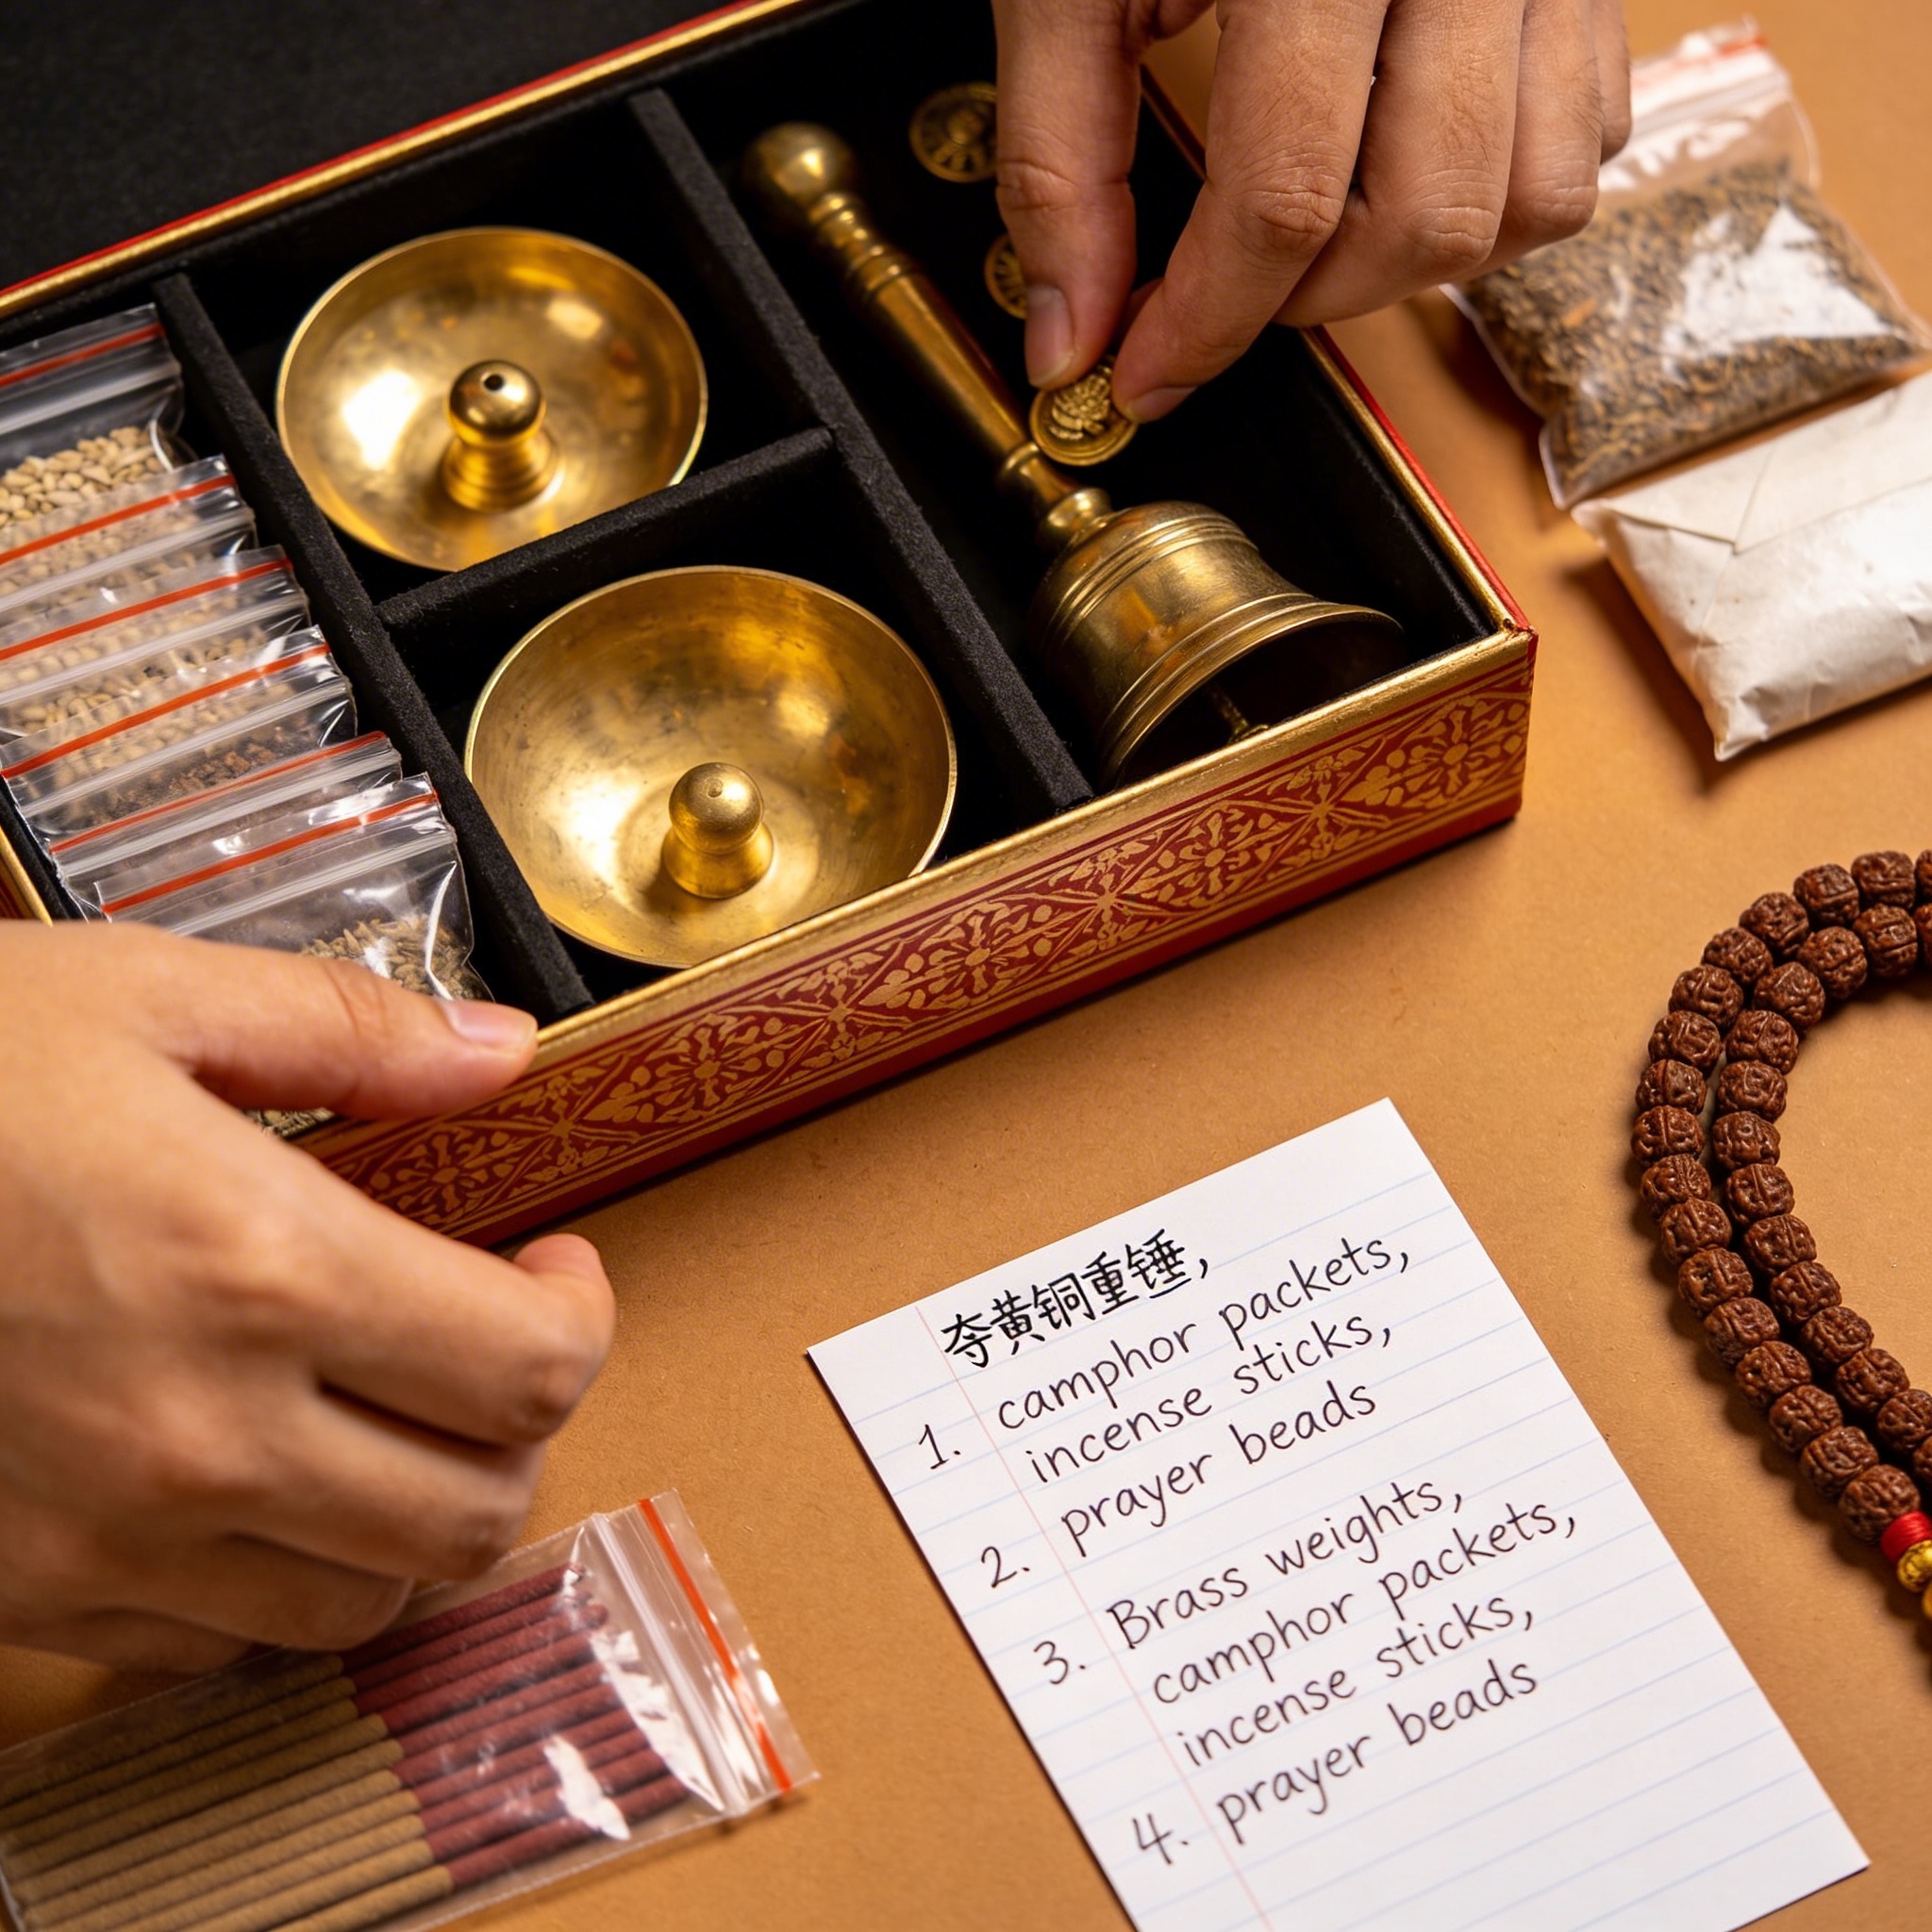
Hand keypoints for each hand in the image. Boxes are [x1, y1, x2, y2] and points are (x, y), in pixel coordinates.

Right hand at [0, 925, 614, 1671]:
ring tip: (390, 1416)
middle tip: (489, 1345)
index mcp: (257, 1269)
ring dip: (412, 1513)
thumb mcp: (140, 1000)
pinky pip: (218, 1648)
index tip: (555, 1271)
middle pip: (475, 1511)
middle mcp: (199, 1434)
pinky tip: (261, 1480)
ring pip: (363, 1603)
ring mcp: (105, 1540)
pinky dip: (281, 1579)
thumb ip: (349, 1031)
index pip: (530, 1369)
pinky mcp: (25, 1596)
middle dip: (517, 1427)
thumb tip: (499, 1052)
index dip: (581, 1320)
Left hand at [992, 0, 1632, 417]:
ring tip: (1316, 235)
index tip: (1147, 370)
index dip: (1208, 319)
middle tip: (1227, 293)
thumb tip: (1072, 328)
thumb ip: (1060, 160)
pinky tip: (1407, 166)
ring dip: (1412, 263)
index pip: (1285, 194)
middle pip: (1427, 217)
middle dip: (1309, 301)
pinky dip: (1503, 193)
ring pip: (1533, 198)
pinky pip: (1591, 133)